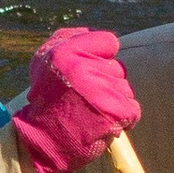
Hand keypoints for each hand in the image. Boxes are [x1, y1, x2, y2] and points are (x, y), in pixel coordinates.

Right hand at [12, 26, 138, 172]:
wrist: (40, 141)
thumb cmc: (45, 101)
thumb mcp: (44, 61)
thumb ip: (67, 39)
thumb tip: (90, 31)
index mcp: (67, 51)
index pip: (109, 42)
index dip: (101, 57)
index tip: (88, 72)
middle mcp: (84, 67)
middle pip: (118, 67)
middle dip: (106, 82)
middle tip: (86, 98)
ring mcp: (100, 90)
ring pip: (125, 88)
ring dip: (114, 101)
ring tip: (92, 112)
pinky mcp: (114, 112)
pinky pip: (132, 109)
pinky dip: (123, 118)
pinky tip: (105, 122)